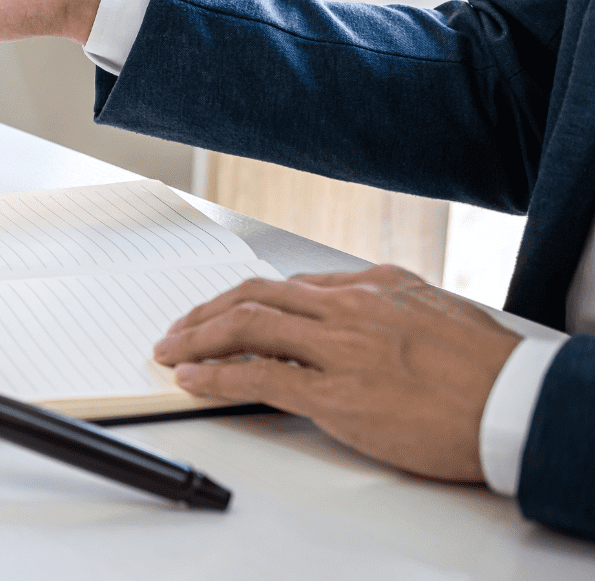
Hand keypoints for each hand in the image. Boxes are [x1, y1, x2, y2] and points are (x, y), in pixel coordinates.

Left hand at [153, 265, 521, 481]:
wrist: (519, 405)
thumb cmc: (490, 370)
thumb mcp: (434, 313)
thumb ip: (385, 308)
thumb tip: (346, 312)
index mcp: (373, 285)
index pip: (288, 285)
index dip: (243, 301)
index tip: (221, 314)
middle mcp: (350, 307)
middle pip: (254, 296)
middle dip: (205, 313)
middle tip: (178, 330)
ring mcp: (340, 348)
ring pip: (246, 326)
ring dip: (197, 339)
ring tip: (170, 351)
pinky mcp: (338, 393)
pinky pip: (259, 377)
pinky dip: (217, 376)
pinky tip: (193, 379)